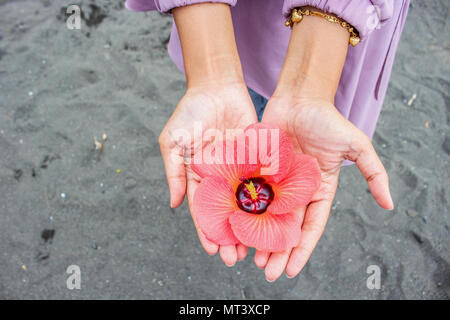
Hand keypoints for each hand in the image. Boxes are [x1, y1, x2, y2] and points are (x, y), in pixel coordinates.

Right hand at [158, 82, 257, 265]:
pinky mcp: (257, 158)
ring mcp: (240, 169)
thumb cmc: (190, 112)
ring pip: (246, 203)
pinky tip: (272, 218)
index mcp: (199, 177)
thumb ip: (174, 172)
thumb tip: (174, 205)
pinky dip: (266, 200)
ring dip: (249, 225)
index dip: (207, 231)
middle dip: (230, 235)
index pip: (203, 211)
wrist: (216, 86)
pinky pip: (262, 181)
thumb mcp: (173, 142)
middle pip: (226, 212)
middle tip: (237, 258)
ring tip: (255, 247)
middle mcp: (221, 178)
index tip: (214, 250)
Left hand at [254, 95, 393, 280]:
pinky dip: (244, 214)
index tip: (291, 270)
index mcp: (319, 191)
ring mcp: (276, 183)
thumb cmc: (327, 120)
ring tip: (251, 259)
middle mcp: (296, 191)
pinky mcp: (258, 171)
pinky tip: (236, 230)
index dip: (302, 249)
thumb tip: (390, 205)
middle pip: (286, 228)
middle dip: (278, 252)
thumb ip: (374, 173)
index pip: (311, 227)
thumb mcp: (357, 145)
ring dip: (260, 239)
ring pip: (266, 217)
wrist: (298, 97)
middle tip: (267, 272)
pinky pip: (250, 196)